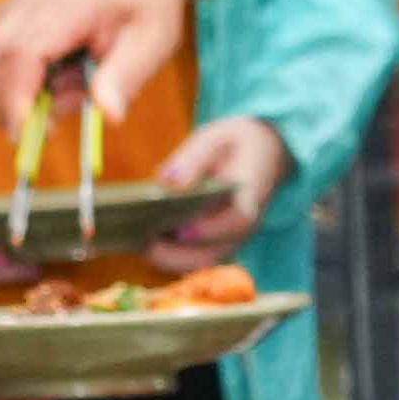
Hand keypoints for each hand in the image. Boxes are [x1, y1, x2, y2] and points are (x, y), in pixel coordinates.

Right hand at [0, 0, 190, 146]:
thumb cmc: (144, 3)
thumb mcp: (153, 41)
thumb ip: (127, 77)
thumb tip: (108, 117)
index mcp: (68, 3)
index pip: (22, 53)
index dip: (15, 99)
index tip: (24, 139)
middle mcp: (28, 1)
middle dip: (8, 108)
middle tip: (54, 128)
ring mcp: (12, 8)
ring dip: (22, 95)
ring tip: (76, 84)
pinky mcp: (6, 19)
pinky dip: (23, 83)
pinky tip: (64, 73)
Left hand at [146, 116, 291, 267]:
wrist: (262, 153)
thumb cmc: (234, 143)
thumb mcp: (218, 138)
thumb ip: (194, 157)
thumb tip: (167, 180)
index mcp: (252, 194)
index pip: (239, 220)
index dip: (211, 229)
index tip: (182, 231)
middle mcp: (245, 225)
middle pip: (216, 253)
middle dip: (179, 255)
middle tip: (145, 245)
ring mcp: (231, 237)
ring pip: (202, 261)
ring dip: (169, 259)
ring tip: (136, 245)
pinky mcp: (216, 241)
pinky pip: (193, 257)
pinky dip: (168, 255)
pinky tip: (140, 242)